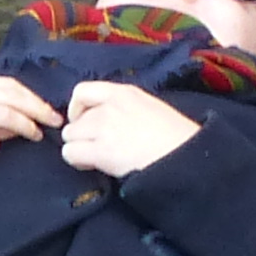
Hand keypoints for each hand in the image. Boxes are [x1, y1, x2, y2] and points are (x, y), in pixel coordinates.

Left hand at [60, 79, 201, 180]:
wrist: (185, 156)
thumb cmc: (175, 136)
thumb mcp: (149, 107)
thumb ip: (122, 107)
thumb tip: (102, 118)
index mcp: (124, 93)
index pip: (81, 91)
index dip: (77, 108)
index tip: (85, 120)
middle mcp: (110, 106)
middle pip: (74, 119)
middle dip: (81, 133)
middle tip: (96, 145)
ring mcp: (104, 128)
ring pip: (70, 136)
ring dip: (78, 147)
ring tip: (96, 156)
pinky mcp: (101, 151)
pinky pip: (70, 153)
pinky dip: (76, 161)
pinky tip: (92, 165)